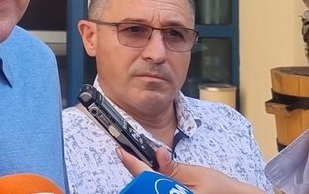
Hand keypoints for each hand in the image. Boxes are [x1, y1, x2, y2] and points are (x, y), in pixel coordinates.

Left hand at [116, 147, 264, 193]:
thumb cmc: (221, 189)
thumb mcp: (197, 173)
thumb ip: (174, 167)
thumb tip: (158, 154)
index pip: (147, 178)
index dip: (132, 164)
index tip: (121, 152)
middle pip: (144, 186)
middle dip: (139, 175)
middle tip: (135, 159)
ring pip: (149, 190)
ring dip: (146, 181)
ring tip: (150, 171)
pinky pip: (157, 191)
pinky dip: (153, 185)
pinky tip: (157, 180)